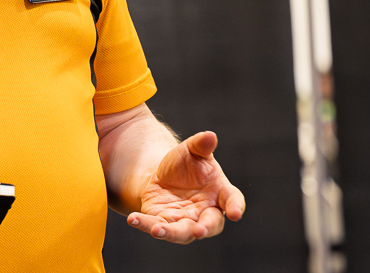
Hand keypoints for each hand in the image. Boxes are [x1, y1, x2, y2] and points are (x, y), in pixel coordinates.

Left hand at [127, 131, 245, 243]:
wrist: (164, 174)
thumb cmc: (186, 162)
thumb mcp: (192, 150)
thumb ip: (201, 144)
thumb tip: (210, 136)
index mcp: (220, 192)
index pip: (232, 200)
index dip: (236, 207)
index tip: (236, 214)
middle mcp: (205, 211)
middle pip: (210, 224)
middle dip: (205, 228)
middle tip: (199, 231)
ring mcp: (186, 220)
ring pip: (182, 232)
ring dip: (171, 233)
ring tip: (157, 229)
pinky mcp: (164, 222)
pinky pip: (156, 226)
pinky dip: (144, 224)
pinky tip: (133, 219)